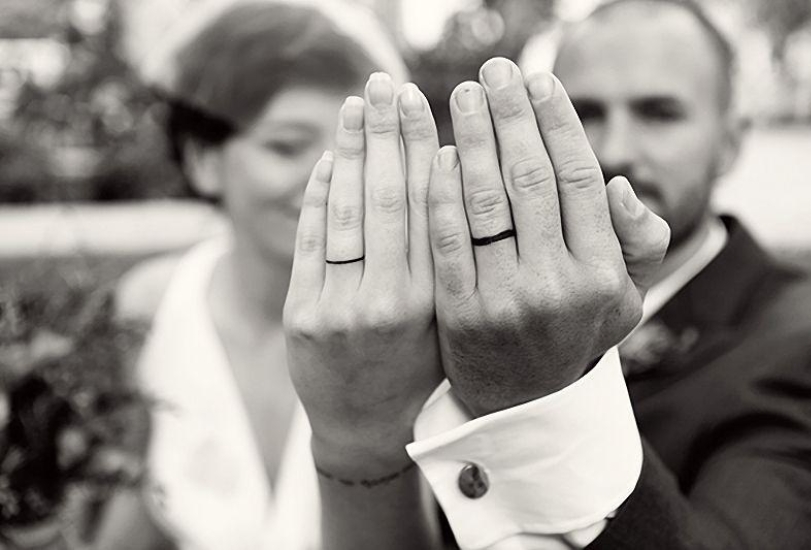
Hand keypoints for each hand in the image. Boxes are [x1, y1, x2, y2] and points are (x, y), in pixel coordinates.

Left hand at [284, 74, 441, 475]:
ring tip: (358, 105)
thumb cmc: (421, 370)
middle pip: (388, 199)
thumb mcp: (449, 318)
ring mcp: (339, 309)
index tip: (423, 103)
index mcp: (435, 302)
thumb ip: (449, 255)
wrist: (367, 431)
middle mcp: (389, 303)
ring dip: (352, 152)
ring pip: (347, 213)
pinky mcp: (302, 315)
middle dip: (387, 134)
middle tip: (387, 84)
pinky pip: (310, 241)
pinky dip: (318, 195)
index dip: (424, 149)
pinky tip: (331, 158)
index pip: (431, 208)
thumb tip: (447, 172)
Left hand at [428, 58, 668, 415]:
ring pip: (485, 200)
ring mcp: (505, 300)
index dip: (557, 123)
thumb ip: (637, 242)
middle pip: (530, 178)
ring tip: (462, 96)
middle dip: (511, 115)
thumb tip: (616, 182)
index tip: (539, 81)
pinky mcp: (458, 312)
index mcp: (603, 274)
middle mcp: (557, 285)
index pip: (580, 178)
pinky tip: (439, 152)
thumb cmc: (573, 335)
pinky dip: (441, 189)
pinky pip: (448, 237)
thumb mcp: (625, 299)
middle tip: (495, 72)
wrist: (521, 400)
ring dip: (473, 138)